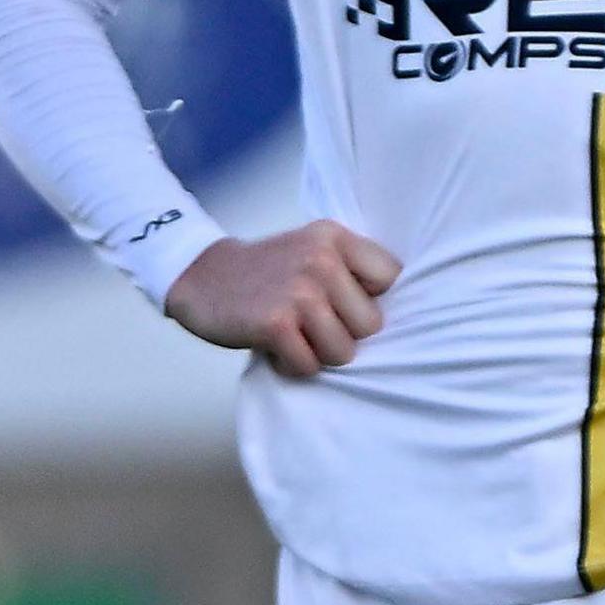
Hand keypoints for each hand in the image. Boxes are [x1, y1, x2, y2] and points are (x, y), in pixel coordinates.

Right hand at [166, 222, 400, 377]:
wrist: (200, 275)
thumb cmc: (269, 271)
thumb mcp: (313, 250)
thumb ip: (352, 268)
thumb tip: (404, 309)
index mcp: (336, 238)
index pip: (391, 278)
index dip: (370, 299)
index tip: (342, 300)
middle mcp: (321, 260)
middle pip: (371, 325)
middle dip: (345, 333)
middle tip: (311, 322)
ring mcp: (298, 292)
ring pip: (344, 351)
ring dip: (319, 353)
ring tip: (296, 334)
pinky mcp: (274, 323)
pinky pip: (309, 366)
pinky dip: (293, 365)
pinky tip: (276, 346)